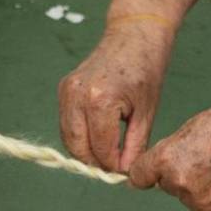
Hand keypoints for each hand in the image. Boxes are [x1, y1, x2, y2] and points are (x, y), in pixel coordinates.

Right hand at [57, 18, 174, 172]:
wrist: (133, 36)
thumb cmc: (145, 71)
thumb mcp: (146, 114)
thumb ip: (133, 147)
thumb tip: (124, 174)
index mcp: (100, 100)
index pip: (100, 151)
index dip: (114, 167)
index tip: (127, 171)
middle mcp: (77, 94)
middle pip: (78, 148)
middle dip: (97, 162)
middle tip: (117, 166)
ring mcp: (67, 89)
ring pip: (68, 138)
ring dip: (85, 151)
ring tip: (109, 152)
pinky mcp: (64, 88)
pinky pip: (66, 123)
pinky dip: (78, 135)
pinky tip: (98, 136)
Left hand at [128, 100, 210, 210]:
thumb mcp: (186, 130)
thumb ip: (169, 152)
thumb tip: (157, 168)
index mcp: (165, 158)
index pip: (139, 175)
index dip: (144, 173)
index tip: (146, 175)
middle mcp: (177, 182)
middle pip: (167, 185)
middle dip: (178, 175)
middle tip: (201, 161)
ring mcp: (197, 201)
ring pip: (188, 198)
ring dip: (197, 190)